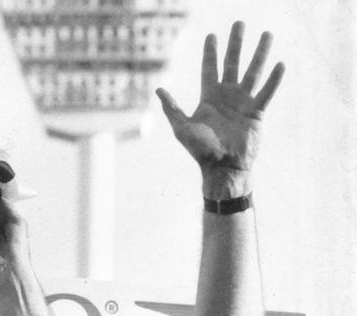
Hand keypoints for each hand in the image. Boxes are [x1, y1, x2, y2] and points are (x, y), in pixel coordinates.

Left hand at [157, 21, 284, 197]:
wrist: (222, 169)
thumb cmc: (201, 151)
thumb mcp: (182, 128)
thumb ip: (172, 108)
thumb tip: (158, 89)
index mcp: (209, 98)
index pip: (209, 69)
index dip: (210, 52)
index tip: (211, 35)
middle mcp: (227, 97)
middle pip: (232, 63)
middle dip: (235, 44)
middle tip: (239, 23)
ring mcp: (243, 103)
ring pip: (253, 72)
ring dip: (259, 53)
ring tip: (266, 34)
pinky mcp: (256, 113)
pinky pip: (266, 92)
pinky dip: (273, 79)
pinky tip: (279, 64)